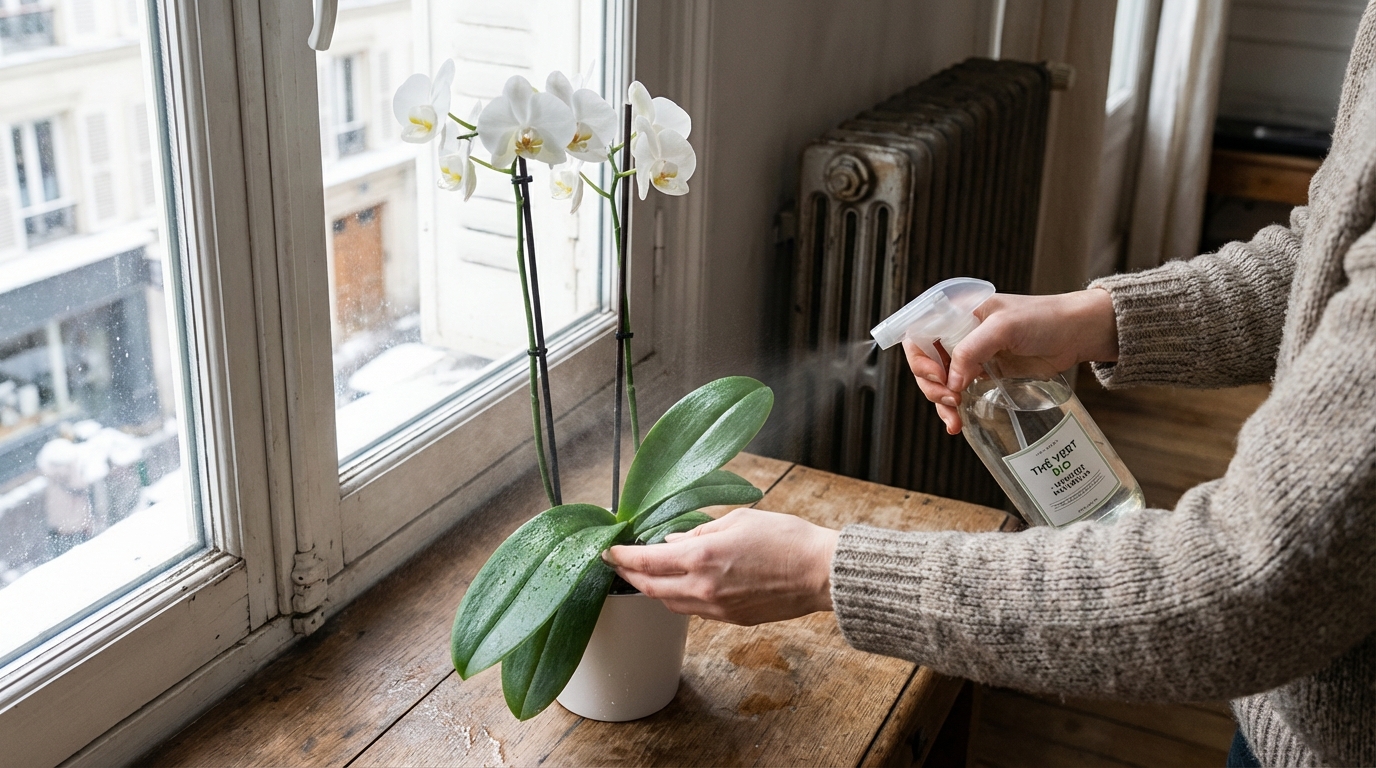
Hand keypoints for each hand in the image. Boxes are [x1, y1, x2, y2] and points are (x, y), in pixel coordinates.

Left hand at [602, 508, 838, 624]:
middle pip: (649, 587)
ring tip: (647, 573)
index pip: (645, 561)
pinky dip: (679, 597)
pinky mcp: (731, 619)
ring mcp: (717, 608)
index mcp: (702, 558)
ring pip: (669, 602)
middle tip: (618, 564)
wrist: (820, 573)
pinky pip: (693, 610)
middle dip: (629, 575)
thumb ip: (699, 533)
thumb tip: (673, 542)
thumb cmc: (786, 539)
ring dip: (653, 588)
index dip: (620, 557)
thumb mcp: (738, 521)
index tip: (607, 551)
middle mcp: (703, 588)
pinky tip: (682, 584)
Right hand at [906, 288, 1117, 432]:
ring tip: (954, 421)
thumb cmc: (1044, 319)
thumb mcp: (1004, 328)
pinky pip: (961, 393)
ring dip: (941, 403)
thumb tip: (952, 383)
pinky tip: (958, 423)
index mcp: (958, 314)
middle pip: (926, 363)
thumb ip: (972, 350)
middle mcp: (960, 335)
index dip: (919, 357)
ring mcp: (972, 357)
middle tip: (950, 401)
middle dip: (931, 386)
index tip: (938, 375)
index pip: (920, 333)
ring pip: (941, 383)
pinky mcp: (986, 376)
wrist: (1077, 333)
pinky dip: (956, 410)